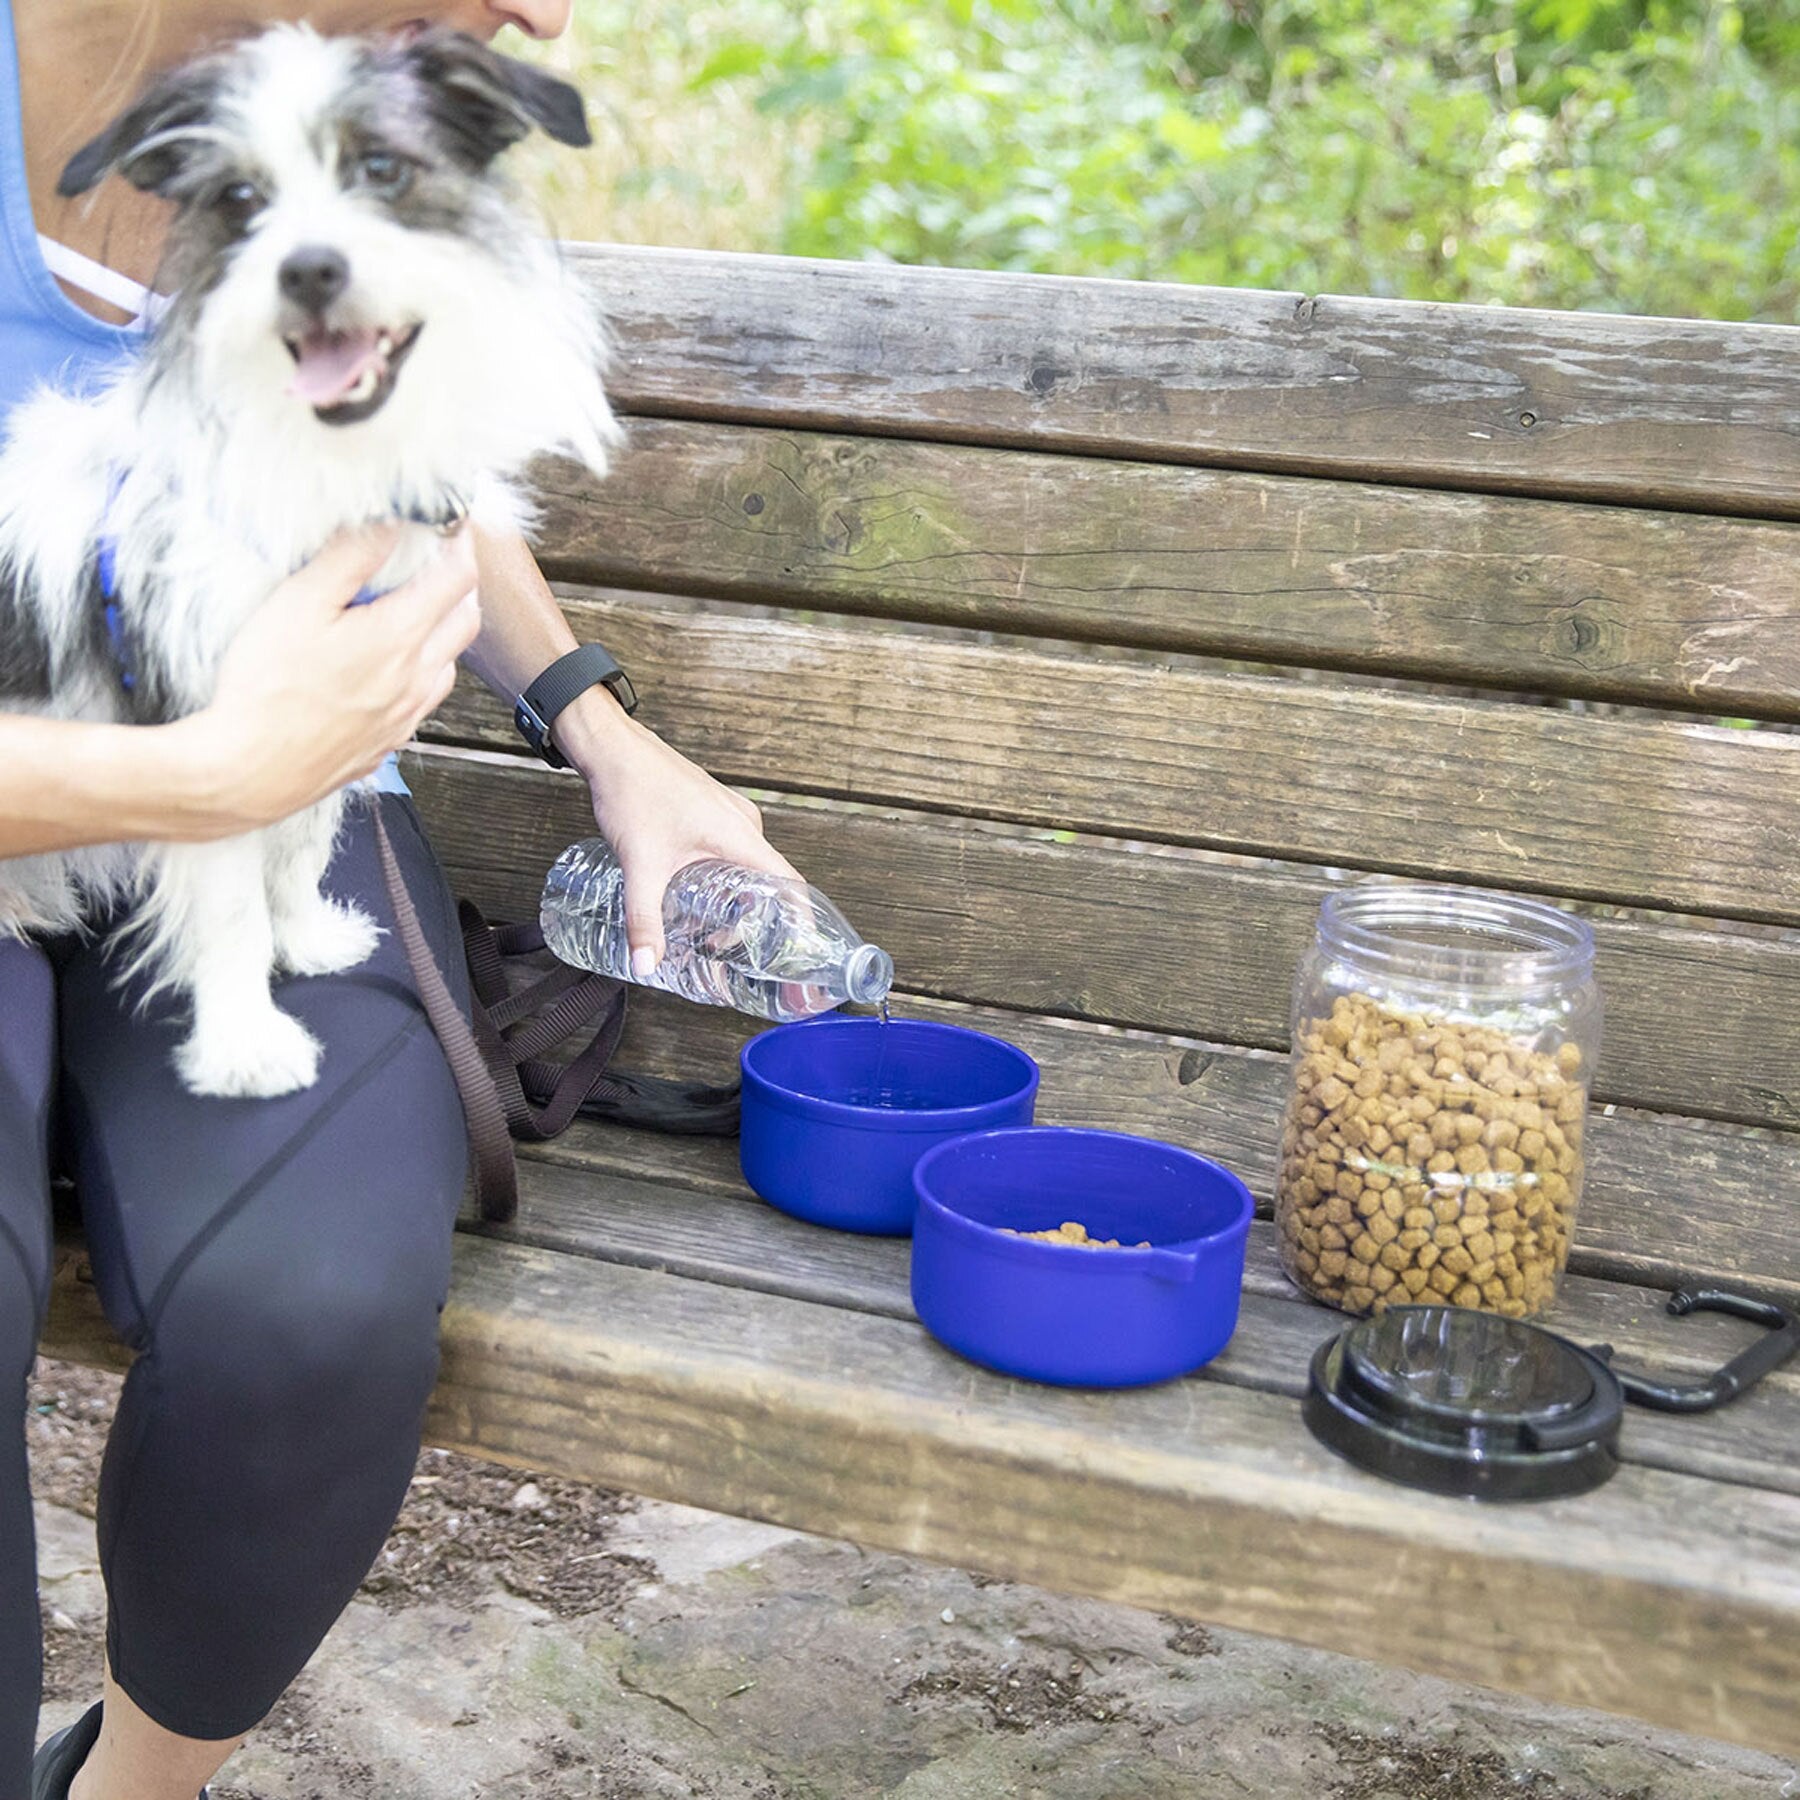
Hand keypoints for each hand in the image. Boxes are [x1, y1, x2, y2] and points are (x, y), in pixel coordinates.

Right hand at [186, 524, 480, 829]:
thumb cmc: (264, 688)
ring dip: (443, 633)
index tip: (450, 525)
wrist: (246, 771)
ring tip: (412, 613)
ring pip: (448, 665)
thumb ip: (349, 558)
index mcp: (399, 637)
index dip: (459, 542)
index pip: (458, 577)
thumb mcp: (298, 602)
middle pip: (466, 620)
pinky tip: (388, 669)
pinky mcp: (387, 744)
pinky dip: (421, 674)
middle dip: (460, 585)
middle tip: (437, 563)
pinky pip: (422, 701)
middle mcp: (415, 679)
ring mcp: (405, 716)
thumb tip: (390, 525)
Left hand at [556, 691, 799, 975]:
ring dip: (733, 898)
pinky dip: (721, 876)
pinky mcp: (712, 809)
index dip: (801, 917)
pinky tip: (692, 893)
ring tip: (706, 927)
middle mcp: (743, 822)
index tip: (800, 947)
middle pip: (768, 880)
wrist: (612, 749)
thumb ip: (644, 919)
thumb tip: (645, 964)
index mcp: (740, 835)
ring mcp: (728, 813)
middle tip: (727, 948)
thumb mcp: (640, 865)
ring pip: (747, 865)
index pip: (789, 881)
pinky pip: (731, 849)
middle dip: (753, 919)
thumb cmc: (633, 792)